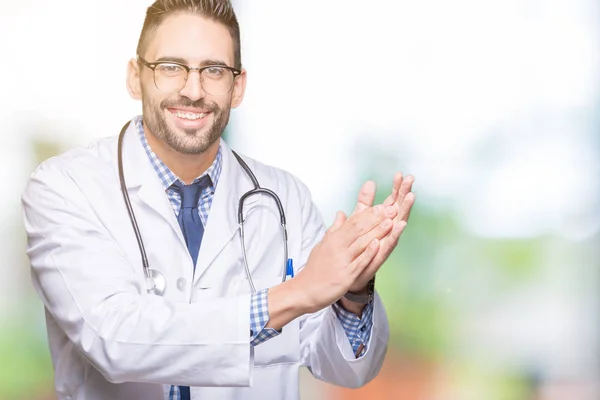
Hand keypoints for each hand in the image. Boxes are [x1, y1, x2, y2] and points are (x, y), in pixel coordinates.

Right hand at [291, 203, 397, 313]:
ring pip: (361, 243)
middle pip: (358, 229)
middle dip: (376, 218)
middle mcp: (337, 247)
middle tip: (391, 209)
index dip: (368, 213)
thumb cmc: (315, 269)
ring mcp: (342, 261)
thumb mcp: (323, 244)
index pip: (353, 222)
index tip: (382, 206)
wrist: (304, 290)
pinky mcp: (345, 276)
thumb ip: (334, 229)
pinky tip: (378, 245)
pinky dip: (368, 253)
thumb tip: (341, 213)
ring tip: (390, 222)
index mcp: (333, 239)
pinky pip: (358, 263)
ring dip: (376, 232)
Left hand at [345, 172, 414, 292]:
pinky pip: (390, 242)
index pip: (392, 200)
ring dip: (405, 209)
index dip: (396, 188)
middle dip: (404, 194)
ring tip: (411, 196)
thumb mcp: (360, 219)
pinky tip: (401, 223)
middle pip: (398, 208)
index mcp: (383, 220)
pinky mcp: (382, 254)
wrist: (350, 271)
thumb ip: (365, 202)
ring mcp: (387, 241)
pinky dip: (395, 233)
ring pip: (398, 223)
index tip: (400, 174)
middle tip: (410, 179)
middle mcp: (388, 230)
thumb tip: (370, 182)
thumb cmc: (358, 244)